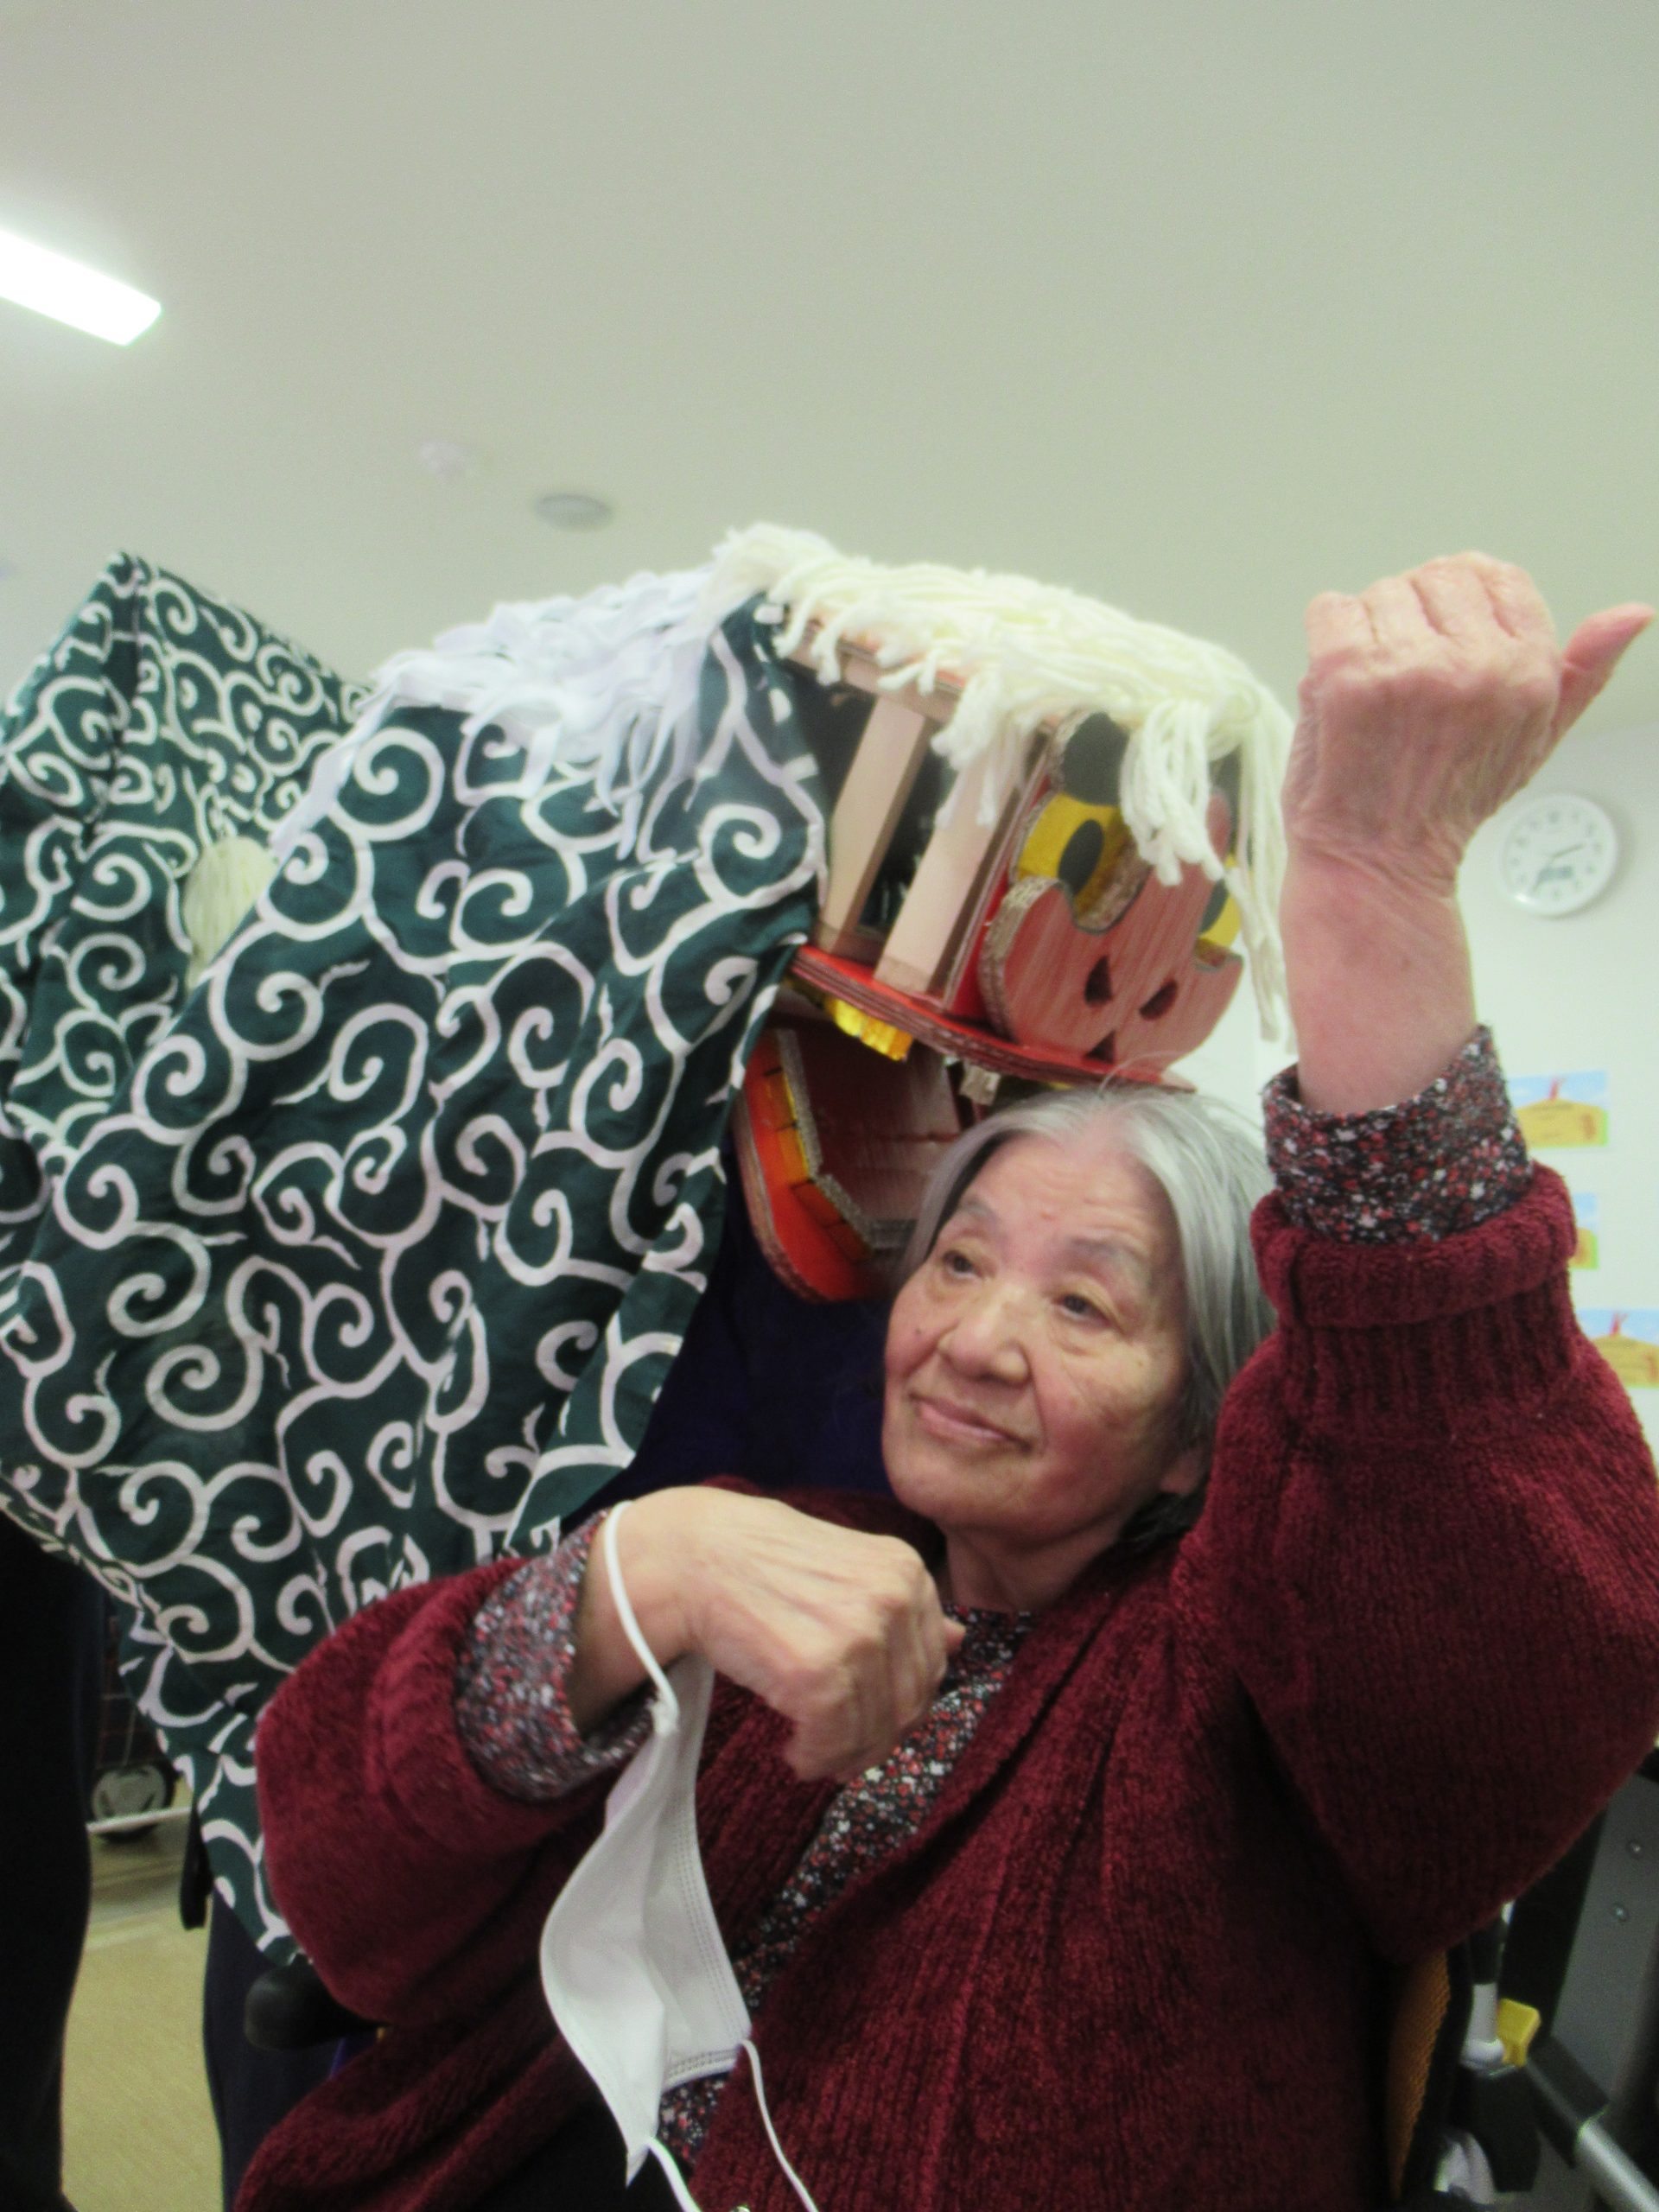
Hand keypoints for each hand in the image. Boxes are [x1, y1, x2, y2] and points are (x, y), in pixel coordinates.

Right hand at [576, 1487, 963, 1782]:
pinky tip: (791, 1748)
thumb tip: (959, 1641)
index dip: (898, 1704)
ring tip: (808, 1749)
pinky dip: (813, 1757)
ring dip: (840, 1754)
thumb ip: (905, 1607)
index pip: (930, 1666)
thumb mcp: (849, 1569)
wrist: (694, 1558)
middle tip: (835, 1746)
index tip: (862, 1715)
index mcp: (906, 1572)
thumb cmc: (765, 1565)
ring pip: (874, 1730)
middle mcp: (892, 1600)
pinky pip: (833, 1741)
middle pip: (910, 1704)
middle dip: (873, 1735)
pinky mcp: (818, 1674)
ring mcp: (858, 1637)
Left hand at [1277, 555, 1649, 1113]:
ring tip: (1374, 697)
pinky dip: (1324, 641)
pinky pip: (1330, 607)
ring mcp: (1407, 668)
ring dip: (1367, 634)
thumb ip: (1582, 673)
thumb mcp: (1534, 740)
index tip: (1438, 649)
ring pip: (1379, 593)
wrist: (1374, 864)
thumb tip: (1633, 614)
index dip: (1457, 606)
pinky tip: (1339, 691)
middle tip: (1403, 686)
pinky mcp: (1346, 675)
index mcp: (1527, 672)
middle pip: (1432, 577)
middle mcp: (1473, 665)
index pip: (1494, 575)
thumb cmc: (1445, 804)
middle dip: (1411, 619)